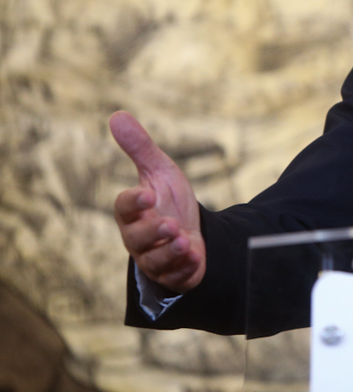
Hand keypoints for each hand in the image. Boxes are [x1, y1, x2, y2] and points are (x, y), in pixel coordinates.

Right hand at [110, 111, 205, 293]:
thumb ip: (140, 148)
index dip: (133, 202)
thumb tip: (117, 115)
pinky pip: (175, 276)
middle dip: (154, 232)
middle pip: (137, 238)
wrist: (191, 231)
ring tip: (185, 242)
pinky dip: (185, 268)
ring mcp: (155, 257)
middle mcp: (139, 237)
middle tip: (172, 224)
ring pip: (155, 259)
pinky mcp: (173, 274)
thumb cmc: (168, 200)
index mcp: (133, 211)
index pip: (124, 207)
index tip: (147, 194)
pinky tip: (196, 258)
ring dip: (170, 252)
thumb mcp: (160, 172)